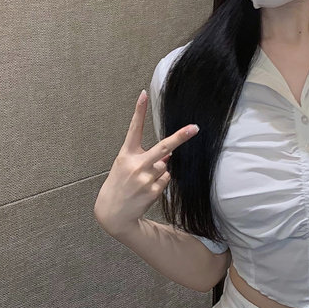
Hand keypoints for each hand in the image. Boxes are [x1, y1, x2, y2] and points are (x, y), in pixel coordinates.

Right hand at [94, 89, 199, 235]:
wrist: (113, 213)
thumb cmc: (119, 185)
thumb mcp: (124, 166)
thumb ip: (144, 157)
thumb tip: (168, 155)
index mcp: (126, 154)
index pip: (133, 129)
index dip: (139, 111)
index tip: (143, 95)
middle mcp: (136, 164)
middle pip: (163, 147)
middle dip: (180, 137)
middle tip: (195, 128)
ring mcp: (145, 178)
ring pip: (165, 166)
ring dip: (158, 171)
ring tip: (143, 181)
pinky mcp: (153, 190)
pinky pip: (166, 179)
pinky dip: (160, 182)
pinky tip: (146, 189)